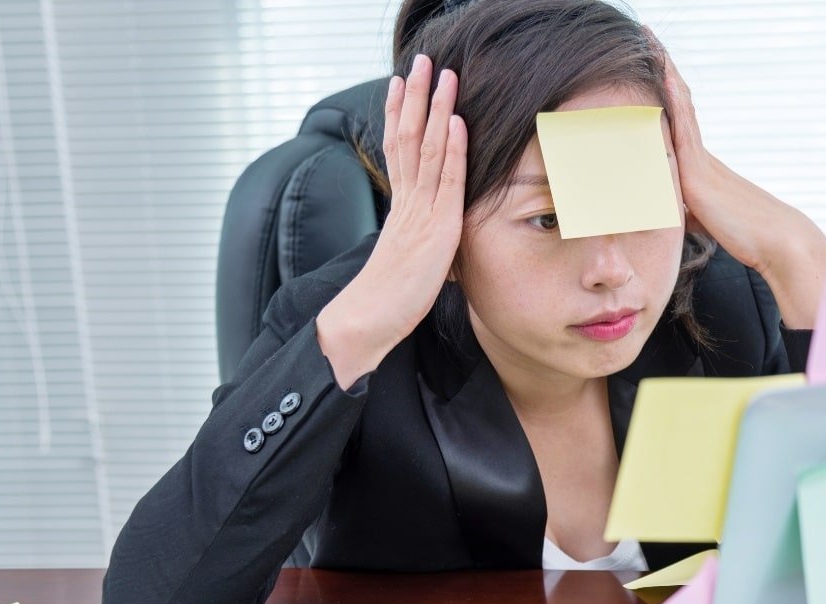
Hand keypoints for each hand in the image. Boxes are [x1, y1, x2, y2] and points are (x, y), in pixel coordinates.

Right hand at [317, 54, 466, 387]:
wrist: (369, 321)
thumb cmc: (390, 301)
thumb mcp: (410, 262)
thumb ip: (419, 242)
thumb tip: (432, 243)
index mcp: (400, 209)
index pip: (398, 150)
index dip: (400, 114)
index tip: (400, 83)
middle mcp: (408, 203)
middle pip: (408, 136)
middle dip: (415, 96)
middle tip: (420, 60)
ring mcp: (420, 212)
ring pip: (425, 148)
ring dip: (436, 108)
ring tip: (441, 74)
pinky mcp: (436, 228)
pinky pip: (444, 180)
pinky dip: (451, 148)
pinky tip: (456, 121)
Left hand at [644, 27, 825, 328]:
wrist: (777, 240)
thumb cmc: (745, 236)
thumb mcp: (705, 220)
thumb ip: (686, 209)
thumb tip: (674, 211)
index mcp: (700, 164)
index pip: (680, 119)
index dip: (667, 90)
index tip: (656, 63)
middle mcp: (700, 154)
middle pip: (679, 102)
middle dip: (663, 70)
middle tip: (649, 37)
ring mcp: (700, 159)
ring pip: (680, 106)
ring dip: (665, 72)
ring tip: (650, 41)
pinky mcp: (697, 172)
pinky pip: (682, 127)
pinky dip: (673, 98)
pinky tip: (663, 75)